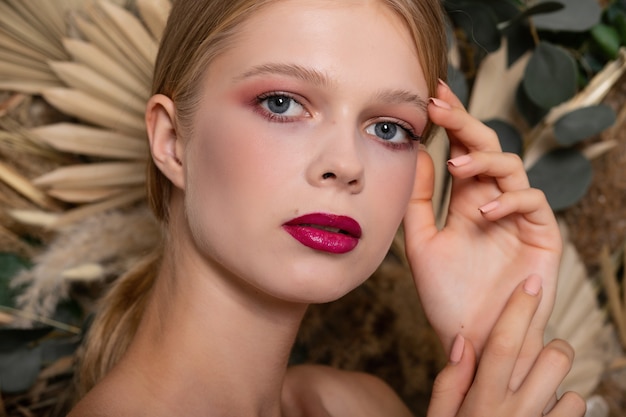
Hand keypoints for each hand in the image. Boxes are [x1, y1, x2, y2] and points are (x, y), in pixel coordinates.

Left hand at [404, 80, 561, 387]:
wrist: (469, 340)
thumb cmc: (445, 295)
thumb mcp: (421, 242)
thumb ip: (419, 200)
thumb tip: (416, 151)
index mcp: (466, 199)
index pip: (461, 149)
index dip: (449, 122)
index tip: (428, 95)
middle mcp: (493, 201)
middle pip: (486, 147)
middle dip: (464, 123)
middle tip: (439, 104)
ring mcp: (518, 217)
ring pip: (512, 168)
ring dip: (484, 159)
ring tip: (455, 164)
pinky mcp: (542, 237)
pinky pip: (533, 204)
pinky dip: (509, 201)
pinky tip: (482, 211)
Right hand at [427, 278, 585, 416]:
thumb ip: (449, 380)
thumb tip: (462, 341)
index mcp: (482, 399)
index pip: (501, 343)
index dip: (518, 309)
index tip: (532, 282)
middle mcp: (515, 412)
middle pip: (552, 357)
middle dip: (550, 346)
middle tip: (535, 354)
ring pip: (572, 386)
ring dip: (555, 381)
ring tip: (536, 389)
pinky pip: (576, 411)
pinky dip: (564, 406)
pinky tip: (544, 412)